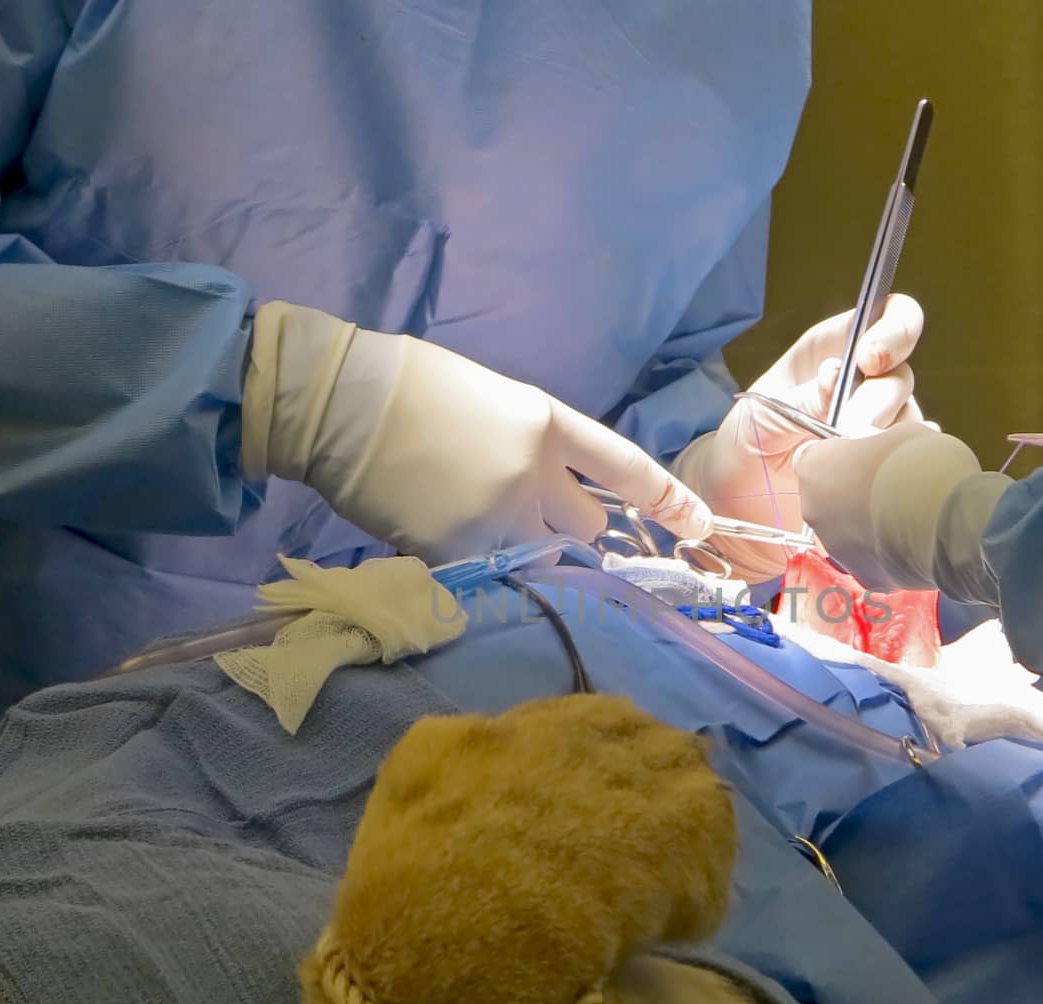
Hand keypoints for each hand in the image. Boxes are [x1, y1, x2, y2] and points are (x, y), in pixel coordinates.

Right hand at [242, 302, 710, 563]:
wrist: (338, 400)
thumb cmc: (409, 387)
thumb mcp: (491, 402)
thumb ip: (532, 448)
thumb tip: (545, 490)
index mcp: (545, 424)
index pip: (625, 468)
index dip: (668, 499)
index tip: (703, 526)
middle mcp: (533, 474)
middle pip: (586, 531)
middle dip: (569, 532)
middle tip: (534, 522)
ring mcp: (495, 516)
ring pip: (540, 563)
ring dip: (522, 556)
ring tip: (478, 529)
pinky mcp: (454, 551)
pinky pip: (486, 577)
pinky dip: (473, 569)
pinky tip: (437, 535)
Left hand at [674, 295, 925, 580]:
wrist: (740, 501)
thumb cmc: (746, 443)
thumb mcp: (763, 414)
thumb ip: (802, 396)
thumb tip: (837, 378)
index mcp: (834, 350)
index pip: (887, 317)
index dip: (893, 331)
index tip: (869, 361)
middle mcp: (865, 383)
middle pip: (901, 377)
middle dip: (877, 403)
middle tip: (847, 430)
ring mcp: (879, 425)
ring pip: (909, 421)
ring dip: (882, 442)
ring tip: (843, 464)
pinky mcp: (883, 466)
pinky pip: (908, 462)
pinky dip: (896, 470)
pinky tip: (875, 481)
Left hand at [795, 421, 983, 592]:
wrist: (945, 514)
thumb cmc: (919, 463)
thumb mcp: (897, 433)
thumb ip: (879, 443)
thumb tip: (894, 446)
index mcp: (814, 467)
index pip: (813, 458)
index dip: (840, 456)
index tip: (862, 457)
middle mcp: (815, 510)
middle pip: (829, 498)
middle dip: (853, 492)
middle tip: (887, 485)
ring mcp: (836, 547)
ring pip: (849, 532)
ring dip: (869, 523)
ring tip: (906, 514)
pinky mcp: (863, 575)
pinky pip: (872, 559)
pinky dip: (888, 552)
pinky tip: (913, 540)